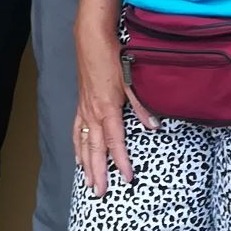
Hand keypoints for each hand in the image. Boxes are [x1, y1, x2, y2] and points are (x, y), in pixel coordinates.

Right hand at [71, 16, 150, 194]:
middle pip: (94, 149)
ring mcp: (84, 109)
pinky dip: (76, 146)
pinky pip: (76, 130)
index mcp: (107, 108)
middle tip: (99, 192)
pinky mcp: (81, 104)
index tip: (126, 179)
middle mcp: (92, 112)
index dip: (121, 162)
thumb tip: (154, 126)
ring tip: (87, 182)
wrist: (91, 38)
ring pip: (82, 143)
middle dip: (97, 172)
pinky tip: (78, 155)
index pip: (114, 142)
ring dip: (85, 164)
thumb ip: (142, 105)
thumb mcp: (131, 80)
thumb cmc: (112, 56)